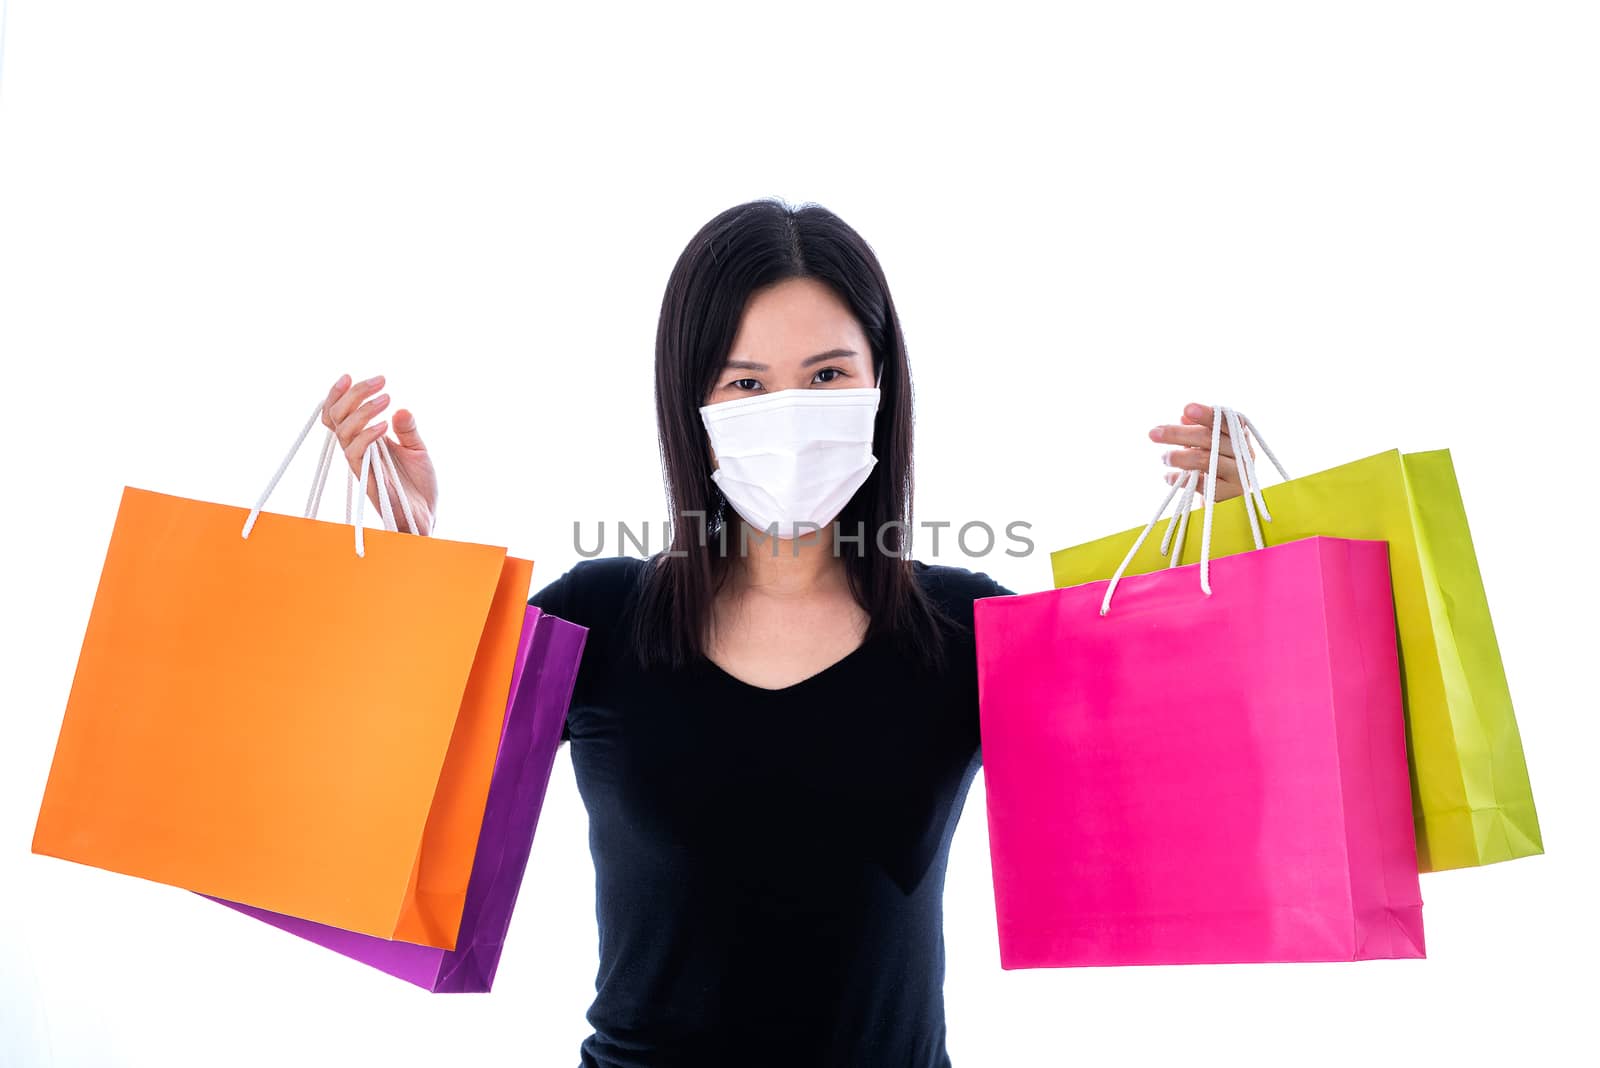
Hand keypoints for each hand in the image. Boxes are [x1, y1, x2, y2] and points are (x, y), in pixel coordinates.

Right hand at [321, 373, 438, 534]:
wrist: (426, 514)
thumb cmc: (419, 485)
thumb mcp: (418, 449)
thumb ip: (408, 429)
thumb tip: (401, 408)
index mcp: (366, 440)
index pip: (340, 414)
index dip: (339, 395)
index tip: (349, 375)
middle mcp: (358, 450)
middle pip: (337, 417)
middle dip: (354, 394)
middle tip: (381, 380)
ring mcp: (361, 464)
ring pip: (344, 432)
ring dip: (363, 411)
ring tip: (387, 398)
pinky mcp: (366, 478)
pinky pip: (356, 454)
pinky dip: (368, 435)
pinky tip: (385, 425)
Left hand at [1147, 403, 1254, 503]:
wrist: (1229, 506)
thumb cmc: (1215, 472)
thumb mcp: (1207, 449)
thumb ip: (1197, 432)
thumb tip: (1183, 416)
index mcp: (1239, 438)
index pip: (1228, 420)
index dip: (1208, 413)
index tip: (1187, 408)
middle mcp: (1244, 454)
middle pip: (1210, 438)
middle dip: (1178, 434)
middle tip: (1154, 433)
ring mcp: (1239, 476)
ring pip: (1205, 460)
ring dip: (1178, 457)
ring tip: (1163, 458)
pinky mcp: (1229, 496)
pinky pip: (1201, 484)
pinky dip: (1180, 479)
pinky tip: (1168, 477)